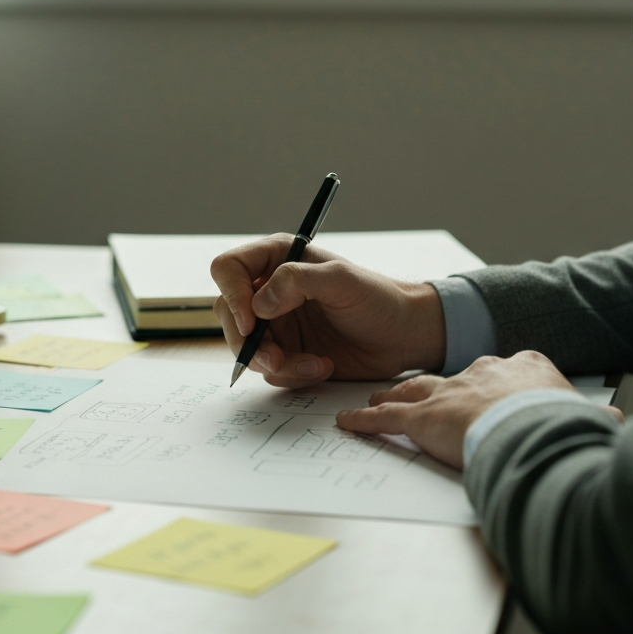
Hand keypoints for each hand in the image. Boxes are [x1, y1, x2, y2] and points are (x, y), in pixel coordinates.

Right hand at [211, 234, 446, 387]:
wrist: (404, 336)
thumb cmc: (379, 298)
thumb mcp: (341, 280)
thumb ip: (297, 281)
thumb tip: (258, 304)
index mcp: (277, 259)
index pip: (228, 269)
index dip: (232, 295)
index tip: (250, 322)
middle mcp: (269, 290)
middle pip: (228, 314)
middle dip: (248, 342)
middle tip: (275, 359)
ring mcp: (276, 324)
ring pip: (246, 348)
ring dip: (275, 363)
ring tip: (314, 364)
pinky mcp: (287, 352)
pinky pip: (269, 370)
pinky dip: (292, 374)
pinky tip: (321, 366)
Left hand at [336, 351, 618, 469]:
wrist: (536, 431)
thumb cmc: (563, 427)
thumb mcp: (587, 418)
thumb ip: (597, 418)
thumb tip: (620, 422)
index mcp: (524, 367)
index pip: (501, 371)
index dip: (491, 384)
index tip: (488, 391)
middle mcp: (481, 372)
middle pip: (450, 377)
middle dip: (434, 387)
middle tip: (421, 394)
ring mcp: (449, 392)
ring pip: (412, 389)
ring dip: (394, 396)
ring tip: (378, 398)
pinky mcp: (423, 417)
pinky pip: (386, 418)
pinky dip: (365, 421)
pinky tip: (349, 422)